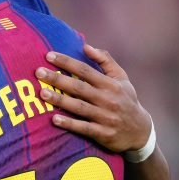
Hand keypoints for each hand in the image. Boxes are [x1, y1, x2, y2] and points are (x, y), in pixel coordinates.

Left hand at [35, 43, 151, 152]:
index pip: (85, 70)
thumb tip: (86, 46)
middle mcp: (107, 99)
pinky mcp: (103, 133)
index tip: (49, 55)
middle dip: (58, 79)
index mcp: (110, 84)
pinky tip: (54, 120)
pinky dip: (69, 124)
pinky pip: (84, 128)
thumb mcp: (121, 78)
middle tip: (38, 73)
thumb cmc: (126, 100)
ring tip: (42, 93)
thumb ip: (105, 60)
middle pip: (79, 87)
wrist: (140, 131)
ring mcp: (105, 117)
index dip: (67, 62)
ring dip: (60, 100)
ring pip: (79, 107)